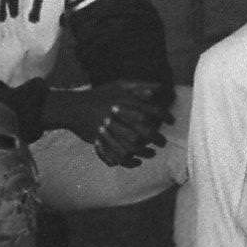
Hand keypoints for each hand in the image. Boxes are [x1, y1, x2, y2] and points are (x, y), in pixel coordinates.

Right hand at [50, 80, 171, 165]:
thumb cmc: (100, 94)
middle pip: (144, 130)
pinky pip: (118, 156)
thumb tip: (161, 87)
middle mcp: (119, 116)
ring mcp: (110, 130)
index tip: (171, 121)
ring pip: (133, 145)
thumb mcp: (119, 84)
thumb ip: (141, 86)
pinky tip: (138, 161)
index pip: (151, 109)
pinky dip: (130, 162)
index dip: (164, 116)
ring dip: (145, 152)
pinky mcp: (101, 142)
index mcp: (126, 100)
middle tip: (163, 142)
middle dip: (157, 137)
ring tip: (153, 153)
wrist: (74, 107)